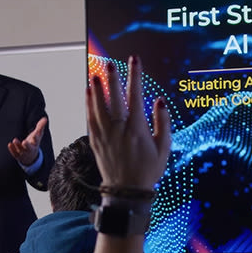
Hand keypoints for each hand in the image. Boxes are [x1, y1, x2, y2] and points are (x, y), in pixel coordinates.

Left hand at [7, 117, 47, 165]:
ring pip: (21, 150)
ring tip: (15, 140)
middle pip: (29, 148)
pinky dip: (12, 149)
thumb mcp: (38, 135)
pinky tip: (9, 144)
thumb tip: (45, 118)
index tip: (35, 135)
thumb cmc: (34, 143)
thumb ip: (41, 127)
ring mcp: (23, 153)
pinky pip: (15, 153)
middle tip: (24, 142)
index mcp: (35, 144)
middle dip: (27, 145)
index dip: (36, 138)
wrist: (31, 157)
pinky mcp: (18, 155)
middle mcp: (30, 149)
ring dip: (17, 145)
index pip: (36, 141)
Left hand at [86, 56, 170, 190]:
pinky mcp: (96, 142)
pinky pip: (90, 119)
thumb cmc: (148, 170)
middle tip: (109, 63)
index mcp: (137, 129)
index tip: (134, 61)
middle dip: (112, 79)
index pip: (136, 96)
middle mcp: (119, 130)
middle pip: (114, 98)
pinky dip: (89, 105)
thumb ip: (163, 123)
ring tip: (95, 74)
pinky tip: (88, 94)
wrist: (127, 192)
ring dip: (96, 89)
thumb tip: (160, 101)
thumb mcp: (163, 148)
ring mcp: (105, 135)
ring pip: (98, 107)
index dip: (135, 76)